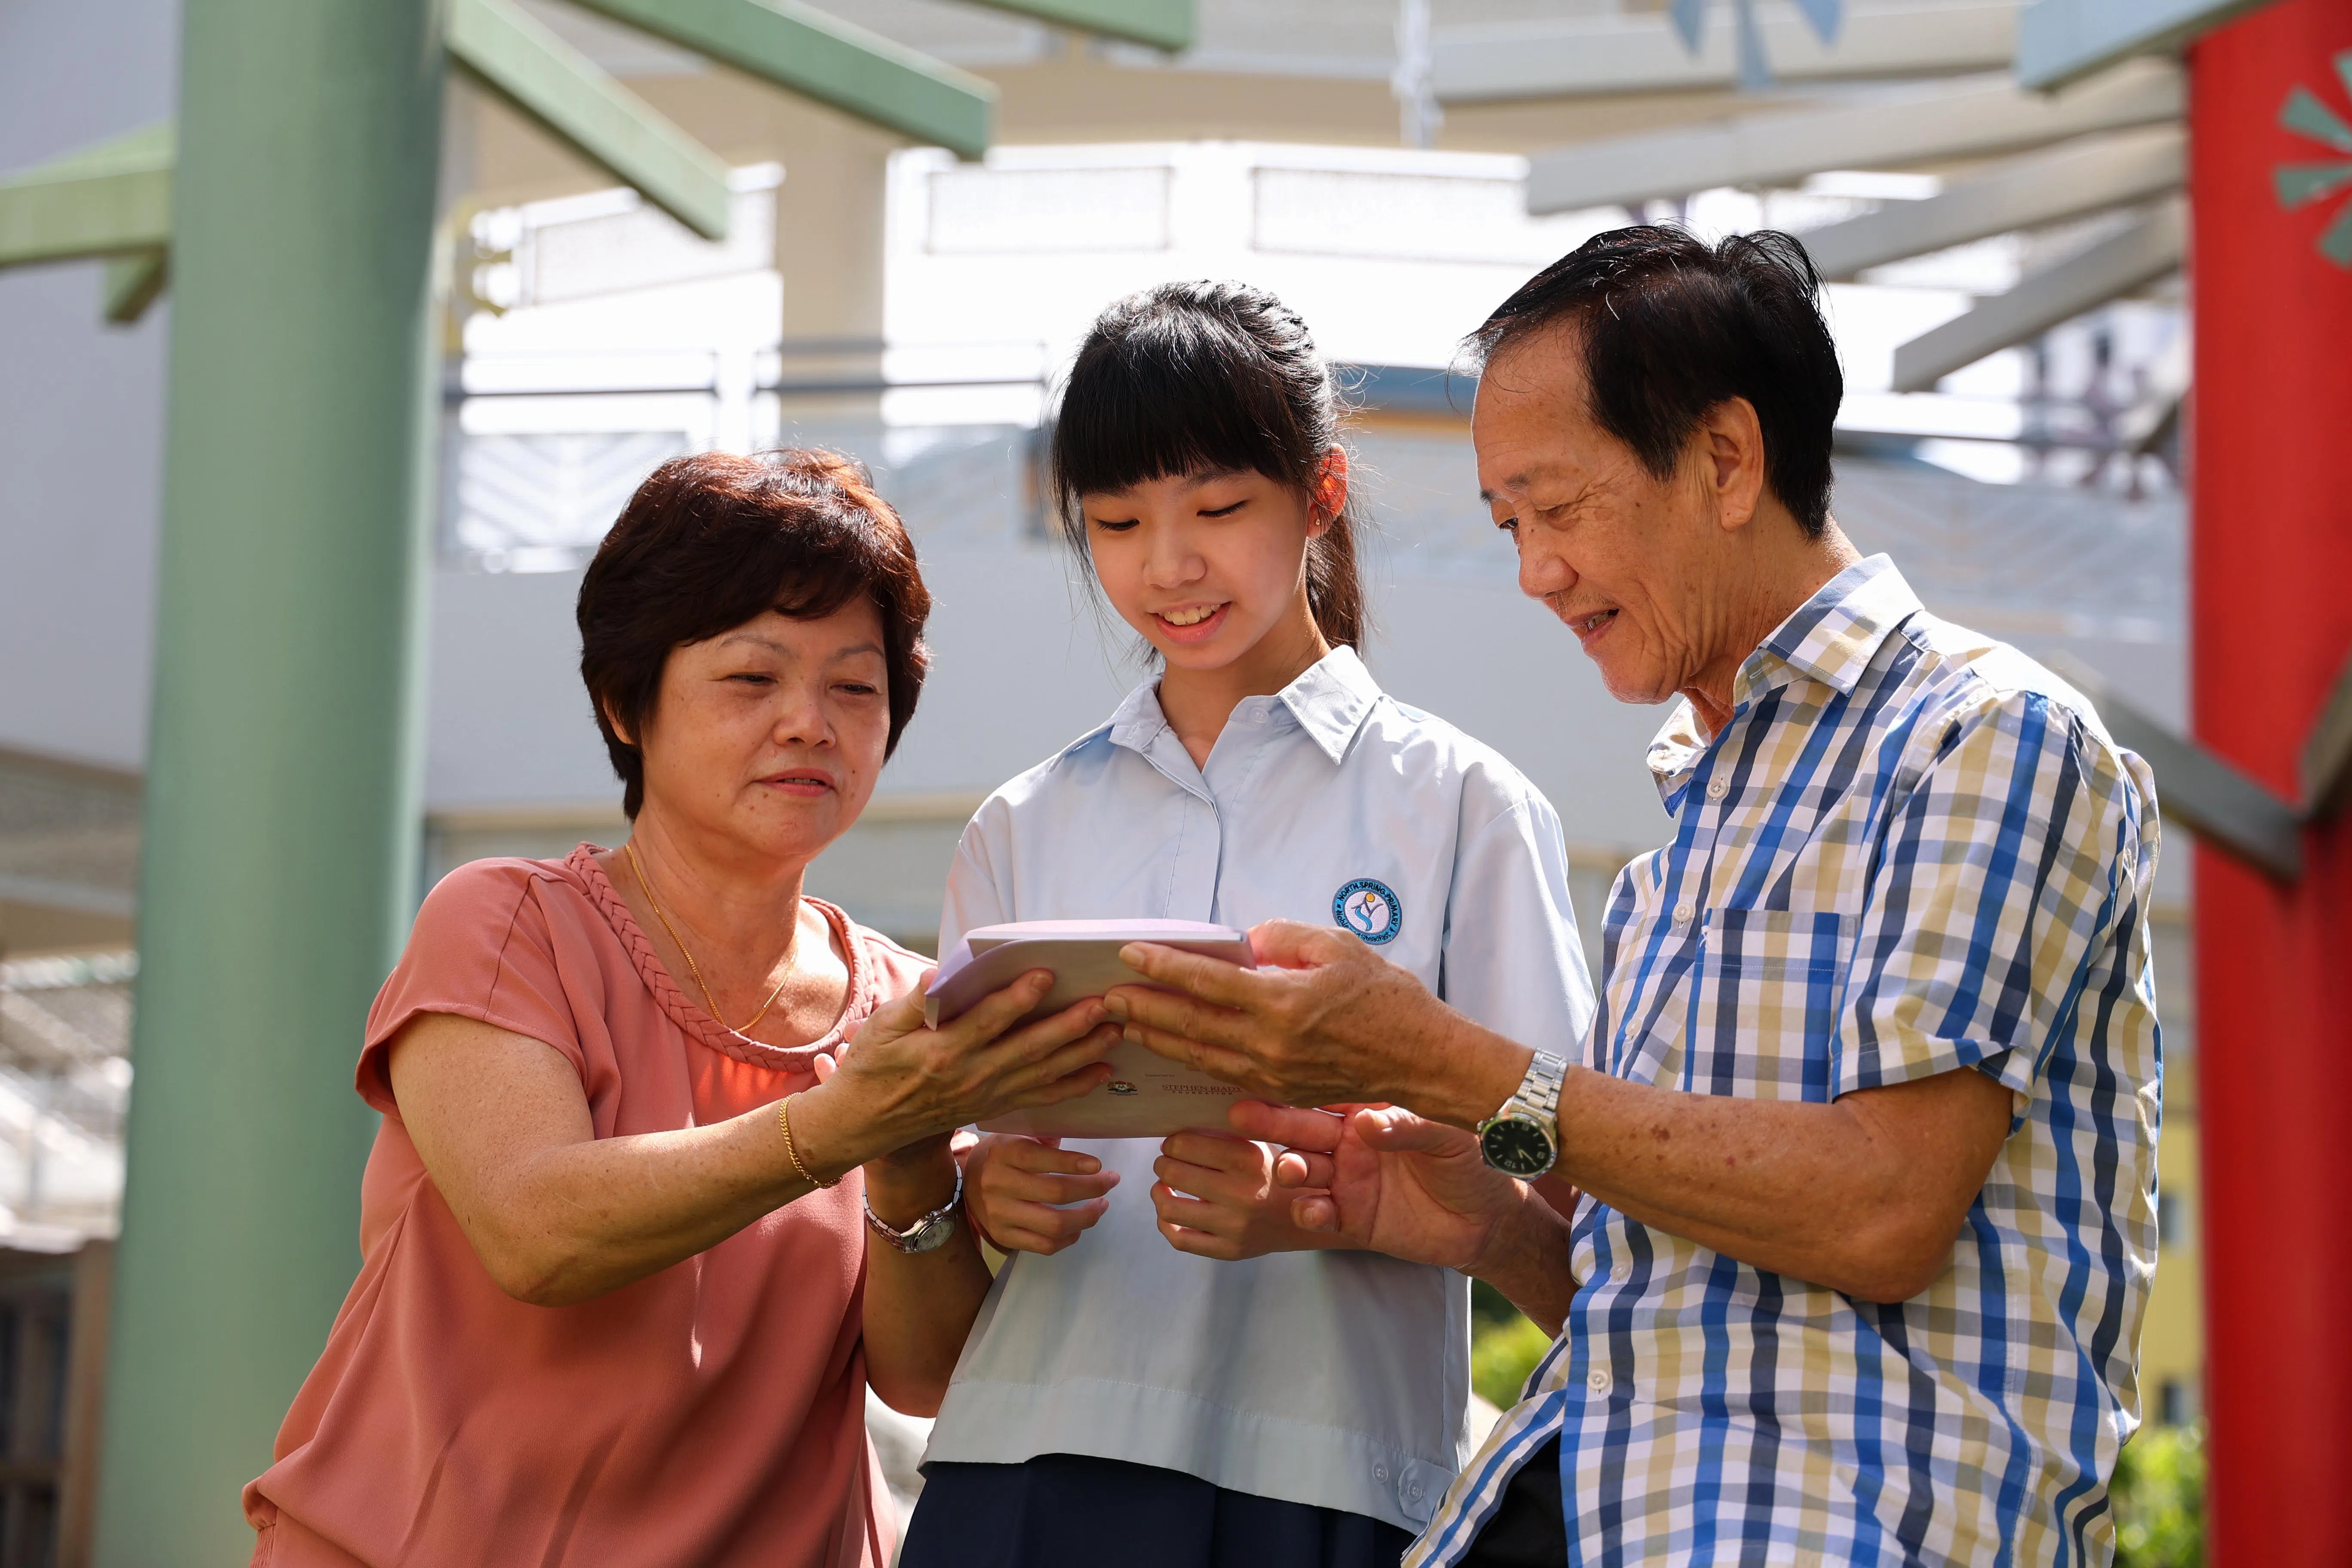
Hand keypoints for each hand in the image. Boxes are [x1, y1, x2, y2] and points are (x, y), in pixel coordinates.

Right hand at [798, 971, 1117, 1170]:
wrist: (865, 1124)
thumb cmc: (872, 1068)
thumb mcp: (880, 1029)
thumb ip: (914, 1002)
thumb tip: (939, 975)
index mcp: (941, 1052)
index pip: (987, 1021)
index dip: (1017, 999)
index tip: (1046, 975)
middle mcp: (970, 1076)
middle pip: (1028, 1049)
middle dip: (1069, 1027)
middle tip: (1103, 1004)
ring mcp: (986, 1096)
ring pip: (1043, 1074)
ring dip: (1082, 1054)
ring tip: (1115, 1032)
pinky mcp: (994, 1107)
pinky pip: (1041, 1099)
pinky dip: (1073, 1087)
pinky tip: (1101, 1073)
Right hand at [965, 1134, 1117, 1254]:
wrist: (966, 1181)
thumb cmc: (1001, 1155)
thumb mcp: (1015, 1136)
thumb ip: (1044, 1138)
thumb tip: (1078, 1151)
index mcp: (1003, 1153)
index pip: (1039, 1158)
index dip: (1072, 1162)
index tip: (1098, 1165)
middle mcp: (997, 1184)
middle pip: (1055, 1192)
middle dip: (1091, 1188)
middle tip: (1110, 1181)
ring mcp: (999, 1214)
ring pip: (1054, 1224)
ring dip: (1086, 1217)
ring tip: (1100, 1205)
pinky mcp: (1002, 1236)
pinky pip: (1044, 1245)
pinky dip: (1069, 1237)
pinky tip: (1079, 1226)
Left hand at [1105, 920, 1526, 1126]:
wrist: (1425, 1061)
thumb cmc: (1388, 997)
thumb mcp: (1338, 947)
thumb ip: (1284, 938)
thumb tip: (1243, 942)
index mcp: (1282, 1003)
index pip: (1206, 983)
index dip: (1163, 967)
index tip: (1129, 954)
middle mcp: (1270, 1045)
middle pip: (1190, 1026)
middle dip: (1144, 1009)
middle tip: (1107, 996)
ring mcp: (1273, 1075)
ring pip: (1200, 1056)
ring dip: (1159, 1039)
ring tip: (1127, 1022)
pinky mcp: (1281, 1092)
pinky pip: (1223, 1075)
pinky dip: (1192, 1060)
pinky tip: (1172, 1050)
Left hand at [1150, 1127, 1347, 1261]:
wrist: (1307, 1215)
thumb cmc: (1275, 1172)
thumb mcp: (1260, 1143)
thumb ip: (1226, 1132)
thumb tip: (1178, 1121)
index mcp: (1250, 1161)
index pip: (1188, 1145)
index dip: (1172, 1142)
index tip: (1172, 1142)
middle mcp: (1243, 1196)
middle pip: (1174, 1174)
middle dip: (1163, 1163)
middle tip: (1166, 1160)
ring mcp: (1234, 1228)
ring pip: (1169, 1210)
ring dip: (1158, 1192)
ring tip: (1163, 1184)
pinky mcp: (1229, 1251)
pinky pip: (1180, 1240)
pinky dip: (1165, 1223)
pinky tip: (1169, 1209)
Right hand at [1231, 1100, 1524, 1272]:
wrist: (1489, 1221)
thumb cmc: (1473, 1162)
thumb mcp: (1450, 1135)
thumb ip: (1409, 1126)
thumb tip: (1365, 1121)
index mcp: (1368, 1109)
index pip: (1325, 1092)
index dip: (1295, 1084)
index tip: (1263, 1073)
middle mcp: (1349, 1141)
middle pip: (1300, 1127)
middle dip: (1270, 1122)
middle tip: (1241, 1115)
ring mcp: (1346, 1179)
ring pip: (1301, 1169)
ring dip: (1286, 1168)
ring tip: (1287, 1170)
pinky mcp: (1349, 1218)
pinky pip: (1317, 1213)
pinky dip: (1309, 1212)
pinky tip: (1312, 1211)